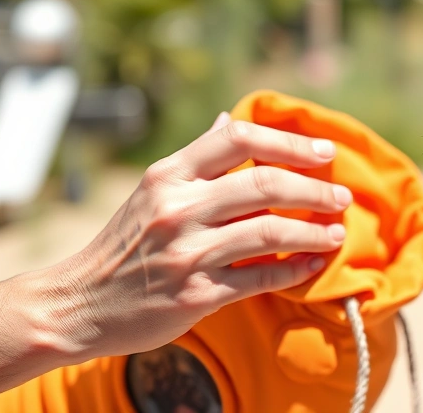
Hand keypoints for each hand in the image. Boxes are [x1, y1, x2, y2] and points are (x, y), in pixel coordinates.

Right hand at [44, 112, 350, 360]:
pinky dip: (296, 270)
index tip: (324, 153)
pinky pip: (261, 279)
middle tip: (341, 197)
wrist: (80, 304)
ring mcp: (187, 253)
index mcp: (169, 175)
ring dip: (314, 232)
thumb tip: (229, 119)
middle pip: (264, 185)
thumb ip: (197, 157)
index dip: (289, 143)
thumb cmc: (126, 243)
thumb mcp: (152, 190)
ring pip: (270, 233)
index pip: (238, 139)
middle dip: (314, 190)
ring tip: (337, 232)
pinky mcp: (196, 295)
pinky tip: (314, 264)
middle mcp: (177, 209)